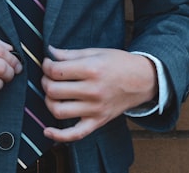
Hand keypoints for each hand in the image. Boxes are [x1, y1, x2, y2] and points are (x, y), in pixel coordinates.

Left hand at [41, 46, 157, 142]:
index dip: (46, 66)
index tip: (48, 64)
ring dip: (49, 101)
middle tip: (49, 77)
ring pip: (58, 111)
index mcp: (92, 69)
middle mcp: (93, 90)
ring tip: (53, 94)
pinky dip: (58, 136)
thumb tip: (49, 52)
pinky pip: (75, 134)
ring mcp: (95, 108)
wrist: (143, 80)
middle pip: (54, 90)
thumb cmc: (120, 63)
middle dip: (45, 82)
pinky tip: (48, 131)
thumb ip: (71, 54)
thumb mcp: (97, 52)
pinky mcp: (98, 121)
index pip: (56, 71)